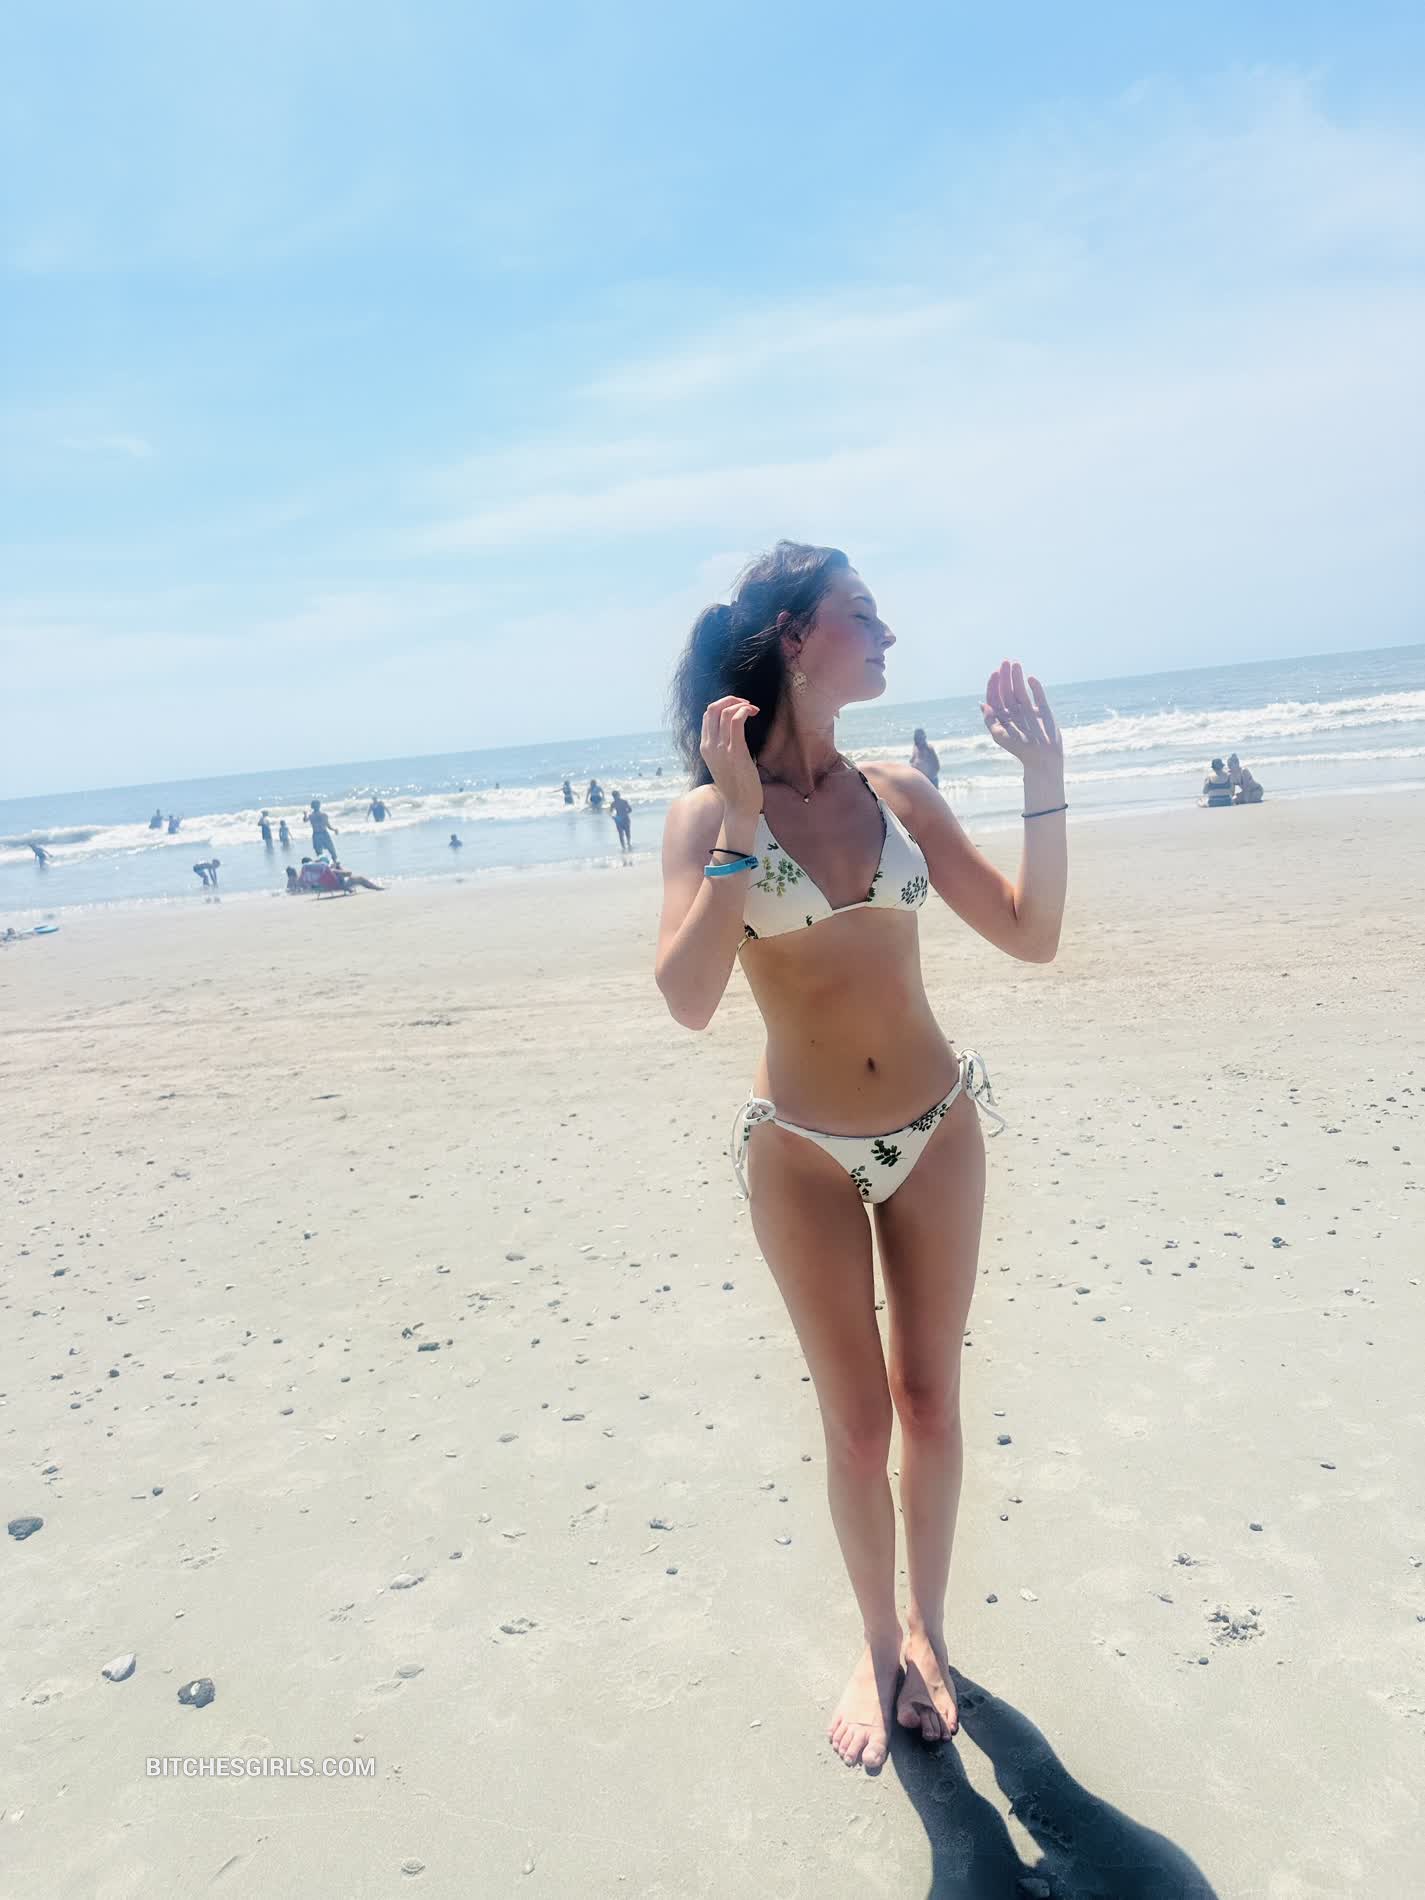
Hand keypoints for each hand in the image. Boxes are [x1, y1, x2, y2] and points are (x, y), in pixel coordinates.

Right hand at [699, 695, 762, 818]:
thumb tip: (734, 733)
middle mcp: (709, 745)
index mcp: (705, 747)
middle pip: (712, 708)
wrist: (739, 805)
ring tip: (752, 709)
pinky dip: (744, 711)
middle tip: (746, 704)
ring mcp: (720, 748)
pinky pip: (736, 721)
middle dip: (730, 700)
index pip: (707, 715)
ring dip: (741, 704)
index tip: (739, 708)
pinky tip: (753, 713)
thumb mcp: (724, 763)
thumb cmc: (736, 786)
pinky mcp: (735, 751)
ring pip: (725, 712)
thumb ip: (724, 748)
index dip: (723, 705)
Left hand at [981, 661, 1060, 767]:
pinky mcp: (1043, 711)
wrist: (1043, 758)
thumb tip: (983, 704)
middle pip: (1007, 691)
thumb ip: (990, 720)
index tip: (995, 673)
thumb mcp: (1000, 736)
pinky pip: (1038, 695)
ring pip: (1021, 690)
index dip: (994, 685)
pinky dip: (1035, 687)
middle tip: (1005, 662)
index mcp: (1002, 718)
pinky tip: (1030, 678)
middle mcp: (1014, 713)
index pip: (995, 698)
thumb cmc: (1019, 749)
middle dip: (1005, 676)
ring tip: (1016, 664)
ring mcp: (1029, 711)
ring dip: (1018, 677)